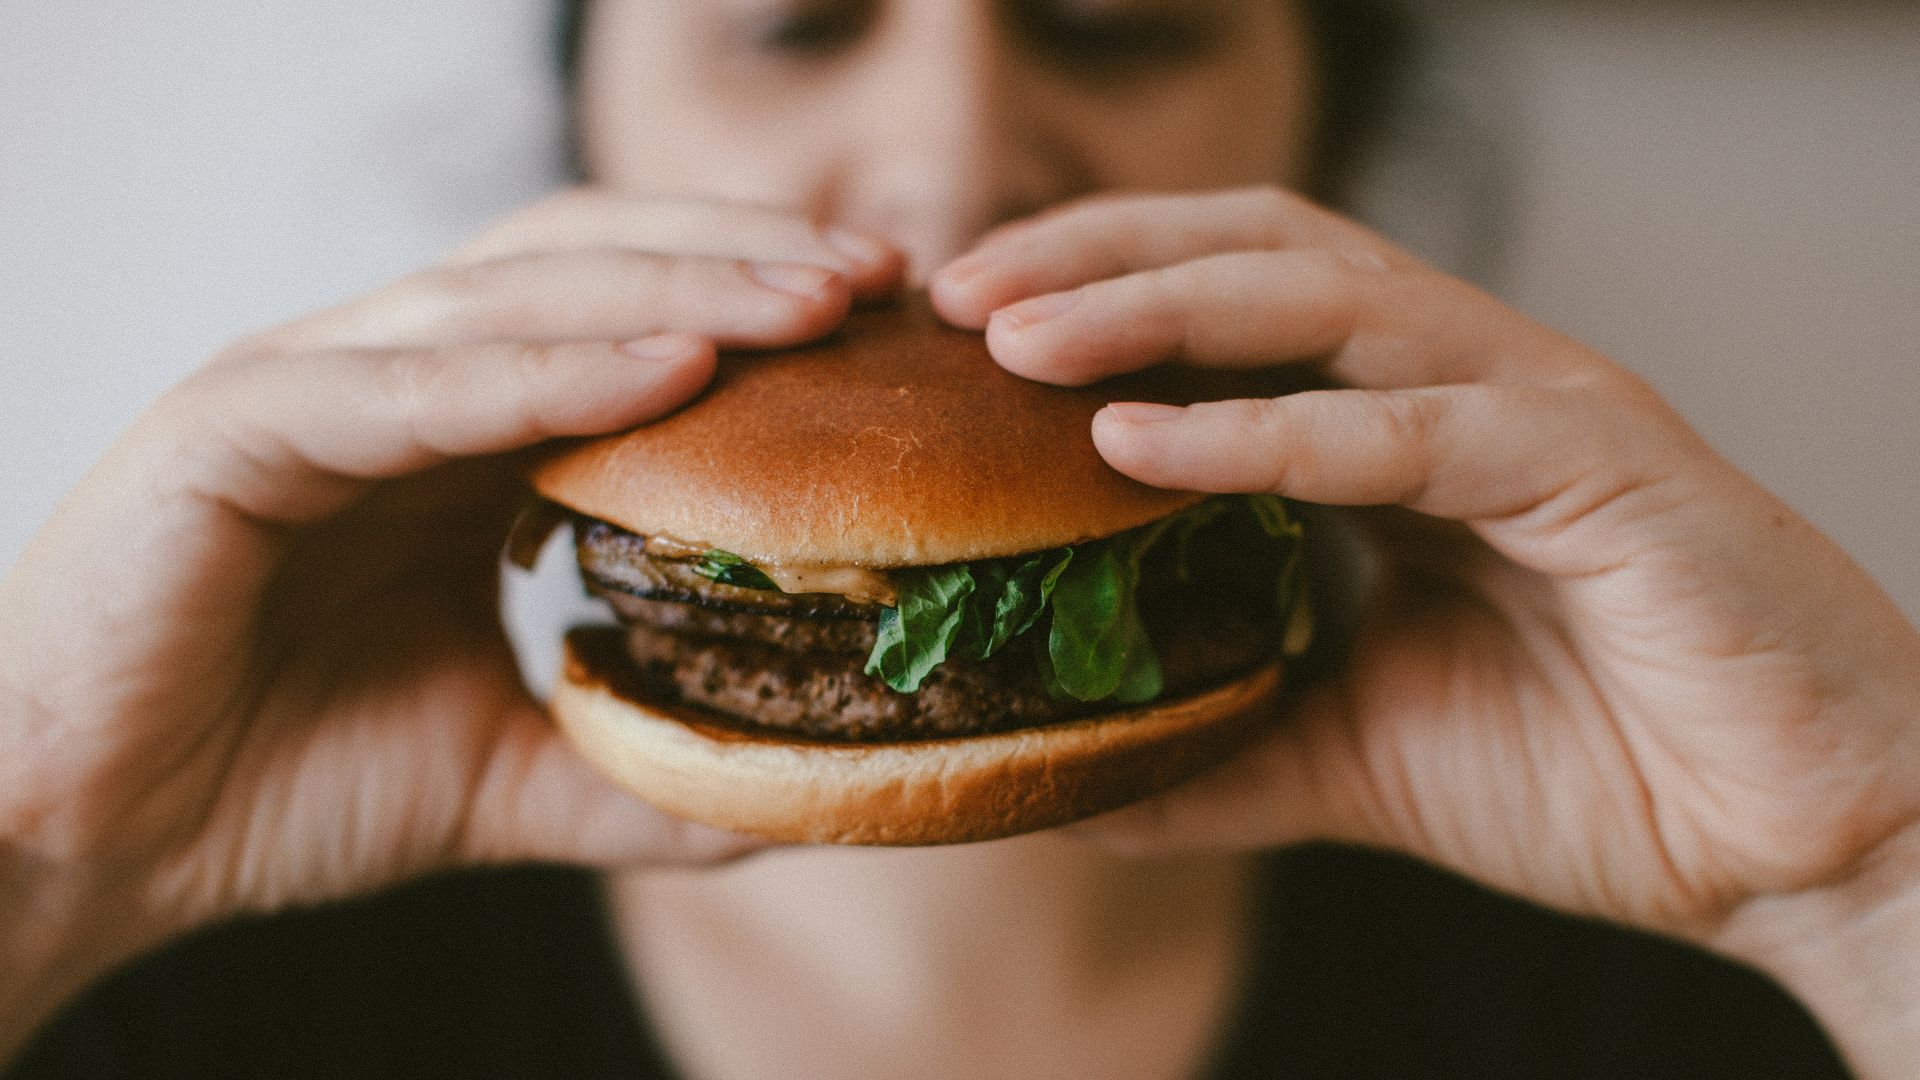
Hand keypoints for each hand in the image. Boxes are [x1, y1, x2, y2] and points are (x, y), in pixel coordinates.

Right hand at [0, 190, 902, 1053]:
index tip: (888, 329)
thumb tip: (789, 792)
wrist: (83, 841)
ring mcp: (308, 386)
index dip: (754, 307)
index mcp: (451, 434)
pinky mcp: (232, 428)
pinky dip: (547, 370)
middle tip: (882, 282)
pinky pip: (414, 386)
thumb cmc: (274, 784)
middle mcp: (388, 381)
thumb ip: (635, 769)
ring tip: (814, 303)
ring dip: (677, 289)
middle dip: (742, 262)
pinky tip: (670, 372)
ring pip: (515, 296)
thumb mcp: (503, 775)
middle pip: (590, 267)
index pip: (624, 319)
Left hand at [934, 186, 1919, 1068]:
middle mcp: (1464, 384)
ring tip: (1018, 339)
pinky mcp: (1603, 468)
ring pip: (1326, 298)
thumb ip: (1226, 746)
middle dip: (1098, 256)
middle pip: (1258, 252)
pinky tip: (1142, 443)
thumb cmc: (1604, 774)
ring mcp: (1535, 408)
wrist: (1804, 845)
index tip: (959, 334)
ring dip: (1156, 306)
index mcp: (1407, 427)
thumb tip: (1078, 783)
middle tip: (957, 296)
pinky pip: (1410, 426)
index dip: (1094, 294)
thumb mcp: (1359, 754)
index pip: (1230, 304)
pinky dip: (1268, 432)